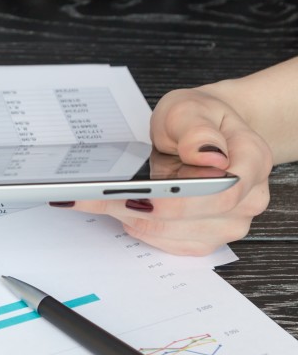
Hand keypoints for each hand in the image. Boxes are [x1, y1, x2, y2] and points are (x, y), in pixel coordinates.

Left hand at [66, 84, 272, 254]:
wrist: (203, 133)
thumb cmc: (198, 120)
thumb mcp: (189, 109)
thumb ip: (196, 130)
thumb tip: (206, 153)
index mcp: (252, 161)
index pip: (220, 193)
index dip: (178, 200)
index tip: (141, 195)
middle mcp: (248, 198)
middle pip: (193, 219)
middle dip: (144, 208)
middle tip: (102, 196)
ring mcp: (230, 222)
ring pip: (177, 236)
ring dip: (137, 219)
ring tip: (106, 200)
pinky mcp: (208, 237)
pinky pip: (172, 245)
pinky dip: (142, 229)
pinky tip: (123, 211)